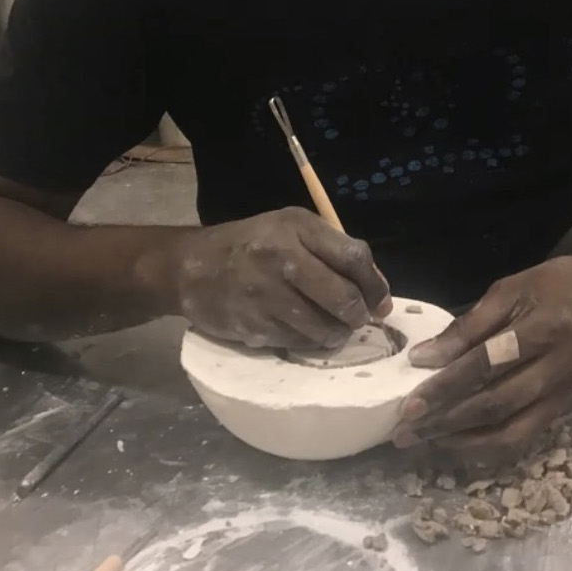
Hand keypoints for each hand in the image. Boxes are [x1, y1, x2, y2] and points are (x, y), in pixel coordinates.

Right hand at [155, 207, 391, 350]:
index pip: (354, 258)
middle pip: (343, 298)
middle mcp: (281, 260)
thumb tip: (378, 291)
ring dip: (338, 334)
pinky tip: (306, 332)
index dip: (375, 285)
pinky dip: (310, 342)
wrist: (190, 266)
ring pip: (323, 327)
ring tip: (336, 329)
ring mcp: (264, 296)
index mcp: (296, 229)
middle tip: (360, 319)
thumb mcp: (293, 228)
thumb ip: (335, 250)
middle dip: (359, 315)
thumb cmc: (253, 243)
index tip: (381, 301)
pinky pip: (297, 342)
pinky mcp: (251, 326)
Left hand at [395, 255, 571, 467]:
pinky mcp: (566, 408)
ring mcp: (566, 393)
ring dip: (464, 443)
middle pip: (498, 404)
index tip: (410, 402)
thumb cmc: (553, 286)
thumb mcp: (509, 290)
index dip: (447, 386)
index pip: (489, 364)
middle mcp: (561, 367)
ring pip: (512, 432)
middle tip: (405, 431)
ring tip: (426, 443)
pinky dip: (488, 447)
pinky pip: (524, 437)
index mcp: (545, 329)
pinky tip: (457, 443)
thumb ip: (467, 327)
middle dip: (447, 421)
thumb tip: (424, 358)